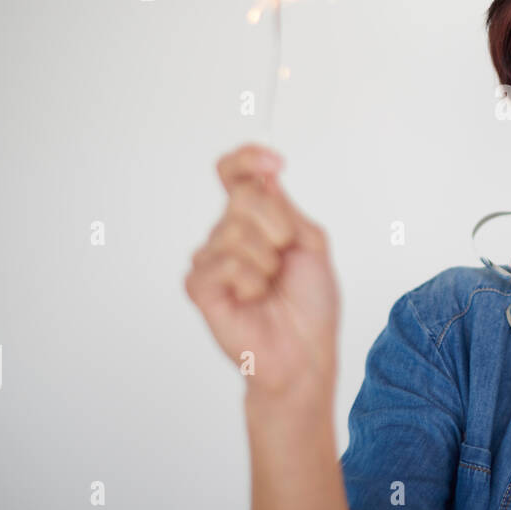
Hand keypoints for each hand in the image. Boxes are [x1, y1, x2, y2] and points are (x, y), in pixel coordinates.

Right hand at [185, 144, 340, 405]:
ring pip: (236, 231)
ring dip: (268, 262)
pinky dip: (250, 280)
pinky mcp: (199, 286)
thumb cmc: (310, 303)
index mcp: (256, 219)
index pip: (234, 173)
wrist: (305, 351)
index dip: (248, 158)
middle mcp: (227, 234)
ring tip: (270, 286)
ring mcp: (210, 259)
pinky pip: (224, 262)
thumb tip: (266, 171)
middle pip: (244, 197)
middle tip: (287, 258)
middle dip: (279, 226)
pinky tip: (253, 298)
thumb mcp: (311, 243)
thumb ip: (285, 206)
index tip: (276, 162)